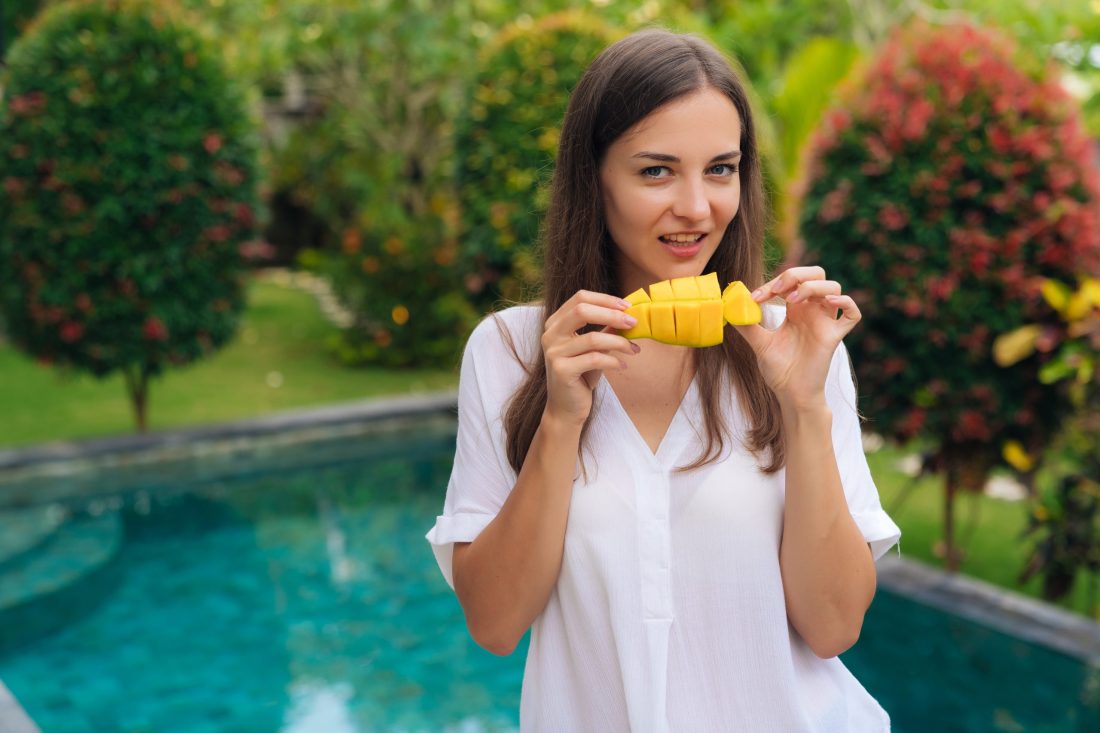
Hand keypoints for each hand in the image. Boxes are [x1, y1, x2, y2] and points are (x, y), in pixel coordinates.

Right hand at [542, 290, 640, 424]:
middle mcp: (550, 335)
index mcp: (555, 324)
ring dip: (619, 342)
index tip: (627, 307)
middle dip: (612, 315)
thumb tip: (627, 313)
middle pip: (582, 310)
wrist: (566, 409)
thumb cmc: (581, 376)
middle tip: (633, 323)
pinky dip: (613, 361)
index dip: (605, 300)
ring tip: (634, 350)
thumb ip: (604, 330)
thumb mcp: (594, 349)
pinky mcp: (561, 371)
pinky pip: (594, 359)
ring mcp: (553, 353)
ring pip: (592, 338)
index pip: (580, 298)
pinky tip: (623, 366)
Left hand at [732, 266, 860, 409]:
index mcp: (795, 309)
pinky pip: (853, 315)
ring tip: (793, 299)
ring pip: (833, 287)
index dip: (774, 282)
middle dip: (797, 274)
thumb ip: (747, 325)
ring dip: (813, 286)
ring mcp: (825, 322)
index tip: (755, 297)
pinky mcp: (834, 336)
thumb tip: (729, 307)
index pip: (791, 281)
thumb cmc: (779, 369)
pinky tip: (829, 303)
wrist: (790, 394)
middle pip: (816, 274)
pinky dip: (846, 303)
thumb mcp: (759, 343)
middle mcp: (812, 311)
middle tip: (778, 288)